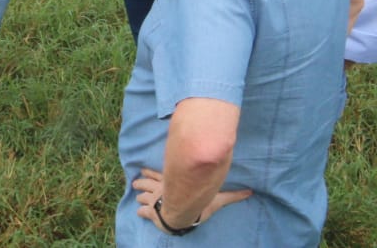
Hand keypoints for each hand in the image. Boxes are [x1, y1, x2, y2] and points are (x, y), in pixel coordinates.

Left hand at [132, 168, 252, 230]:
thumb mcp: (215, 198)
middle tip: (134, 183)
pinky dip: (141, 212)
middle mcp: (160, 189)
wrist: (181, 212)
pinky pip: (144, 211)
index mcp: (172, 184)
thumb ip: (231, 195)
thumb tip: (250, 191)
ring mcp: (155, 200)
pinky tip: (138, 212)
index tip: (142, 170)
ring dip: (139, 195)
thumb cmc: (196, 203)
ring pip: (142, 195)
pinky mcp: (152, 212)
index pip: (158, 175)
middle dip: (141, 184)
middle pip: (147, 184)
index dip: (150, 173)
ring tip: (135, 194)